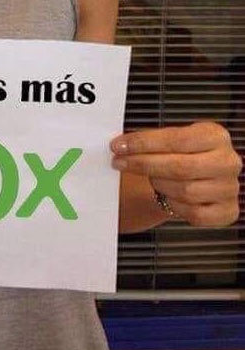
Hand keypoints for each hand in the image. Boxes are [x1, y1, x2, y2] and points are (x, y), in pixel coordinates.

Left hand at [111, 121, 241, 226]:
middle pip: (179, 167)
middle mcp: (227, 161)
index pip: (176, 139)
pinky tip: (168, 196)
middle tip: (120, 162)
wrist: (198, 178)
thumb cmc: (182, 155)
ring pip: (185, 191)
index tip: (119, 145)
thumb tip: (121, 145)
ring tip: (151, 179)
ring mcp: (229, 188)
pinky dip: (176, 206)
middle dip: (144, 164)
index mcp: (214, 135)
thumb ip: (149, 141)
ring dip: (160, 185)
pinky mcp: (228, 211)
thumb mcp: (170, 140)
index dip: (144, 143)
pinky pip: (195, 214)